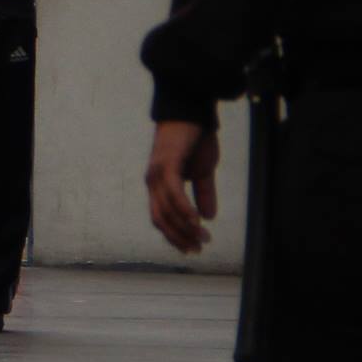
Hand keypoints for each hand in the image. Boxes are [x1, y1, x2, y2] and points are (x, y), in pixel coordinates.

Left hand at [147, 119, 220, 254]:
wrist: (193, 111)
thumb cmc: (195, 139)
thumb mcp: (202, 171)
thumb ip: (203, 194)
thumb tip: (208, 217)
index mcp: (159, 185)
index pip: (161, 218)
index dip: (174, 236)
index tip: (191, 250)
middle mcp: (153, 182)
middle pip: (160, 219)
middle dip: (179, 238)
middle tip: (198, 249)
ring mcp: (157, 173)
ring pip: (166, 210)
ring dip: (184, 227)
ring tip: (202, 237)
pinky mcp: (166, 164)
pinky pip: (173, 193)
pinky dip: (184, 210)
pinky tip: (196, 221)